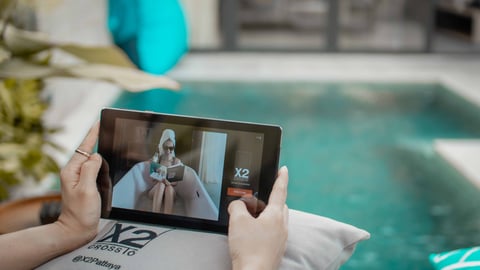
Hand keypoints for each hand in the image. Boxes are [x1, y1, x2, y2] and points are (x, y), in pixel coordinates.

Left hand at [55, 122, 102, 246]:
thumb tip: (96, 155)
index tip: (98, 122)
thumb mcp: (87, 190)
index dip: (92, 134)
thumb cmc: (81, 213)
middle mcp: (73, 172)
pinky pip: (94, 170)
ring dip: (102, 155)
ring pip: (93, 161)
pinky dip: (102, 166)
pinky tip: (108, 165)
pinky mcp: (85, 185)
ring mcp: (79, 178)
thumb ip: (90, 169)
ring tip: (113, 147)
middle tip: (112, 132)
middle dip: (100, 142)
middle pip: (88, 152)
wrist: (77, 231)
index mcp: (71, 171)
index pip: (84, 148)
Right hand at [228, 166, 288, 269]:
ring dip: (267, 214)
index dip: (281, 178)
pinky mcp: (275, 250)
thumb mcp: (237, 221)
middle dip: (272, 198)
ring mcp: (280, 239)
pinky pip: (272, 233)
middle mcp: (282, 226)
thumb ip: (237, 206)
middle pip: (279, 206)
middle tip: (260, 196)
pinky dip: (264, 228)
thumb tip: (237, 205)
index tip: (284, 169)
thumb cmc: (249, 249)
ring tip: (251, 216)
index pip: (280, 191)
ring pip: (276, 220)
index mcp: (276, 215)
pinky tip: (252, 234)